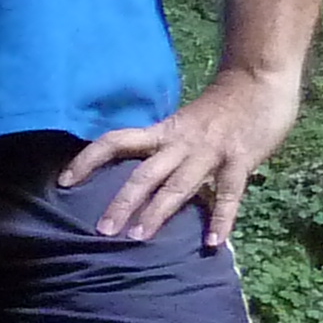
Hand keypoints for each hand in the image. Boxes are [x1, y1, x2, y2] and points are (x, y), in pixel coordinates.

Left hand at [60, 65, 299, 248]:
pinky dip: (222, 219)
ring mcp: (210, 152)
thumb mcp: (182, 124)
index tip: (64, 181)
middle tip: (103, 231)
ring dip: (157, 212)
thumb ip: (164, 147)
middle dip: (122, 202)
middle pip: (144, 174)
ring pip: (177, 185)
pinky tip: (214, 243)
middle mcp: (180, 144)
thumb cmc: (219, 106)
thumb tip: (139, 177)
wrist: (258, 79)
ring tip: (138, 238)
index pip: (115, 142)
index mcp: (162, 132)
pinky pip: (229, 193)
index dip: (88, 159)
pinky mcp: (240, 160)